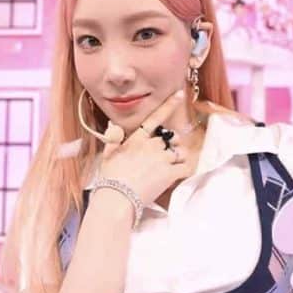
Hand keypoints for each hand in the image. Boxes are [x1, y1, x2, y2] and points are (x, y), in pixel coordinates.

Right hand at [97, 89, 194, 205]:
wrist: (117, 197)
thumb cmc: (110, 178)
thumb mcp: (107, 155)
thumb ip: (112, 138)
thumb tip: (112, 125)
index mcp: (137, 139)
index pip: (155, 118)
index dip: (169, 105)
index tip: (180, 94)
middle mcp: (151, 145)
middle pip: (169, 139)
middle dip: (169, 146)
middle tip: (163, 157)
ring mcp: (162, 158)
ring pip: (179, 152)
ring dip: (177, 157)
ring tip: (169, 167)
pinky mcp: (170, 173)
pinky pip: (185, 166)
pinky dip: (185, 169)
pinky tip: (179, 173)